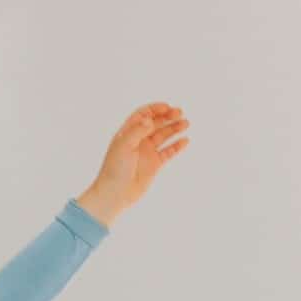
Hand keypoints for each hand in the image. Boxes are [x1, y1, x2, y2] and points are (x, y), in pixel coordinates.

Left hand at [75, 102, 188, 226]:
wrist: (116, 193)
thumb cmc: (115, 169)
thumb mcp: (124, 146)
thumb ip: (137, 131)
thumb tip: (149, 119)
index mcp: (128, 132)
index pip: (143, 114)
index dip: (155, 109)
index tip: (167, 107)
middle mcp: (138, 140)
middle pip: (155, 123)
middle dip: (167, 116)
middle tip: (180, 112)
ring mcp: (147, 152)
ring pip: (164, 136)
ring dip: (174, 128)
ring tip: (186, 123)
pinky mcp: (154, 164)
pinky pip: (168, 152)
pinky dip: (177, 146)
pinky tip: (185, 140)